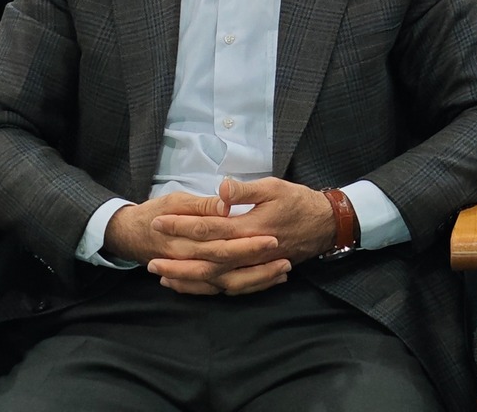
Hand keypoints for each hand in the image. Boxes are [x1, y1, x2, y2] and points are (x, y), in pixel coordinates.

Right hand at [105, 189, 287, 296]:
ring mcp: (192, 274)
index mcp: (184, 238)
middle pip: (227, 266)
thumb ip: (202, 204)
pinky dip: (243, 289)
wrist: (129, 234)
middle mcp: (189, 260)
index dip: (246, 242)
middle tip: (285, 257)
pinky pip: (220, 291)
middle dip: (257, 265)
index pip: (220, 242)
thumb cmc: (156, 212)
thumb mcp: (175, 199)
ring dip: (256, 280)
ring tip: (283, 271)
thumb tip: (225, 203)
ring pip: (226, 284)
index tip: (271, 237)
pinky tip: (266, 282)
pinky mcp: (196, 281)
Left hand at [146, 178, 339, 295]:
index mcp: (251, 228)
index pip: (209, 229)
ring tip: (162, 276)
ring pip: (215, 281)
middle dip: (177, 260)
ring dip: (188, 279)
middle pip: (207, 261)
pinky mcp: (257, 274)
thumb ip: (246, 190)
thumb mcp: (275, 187)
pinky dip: (206, 289)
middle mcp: (250, 253)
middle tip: (150, 258)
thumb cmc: (299, 202)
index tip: (159, 221)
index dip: (182, 226)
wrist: (326, 225)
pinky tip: (189, 285)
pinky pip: (228, 288)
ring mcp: (254, 267)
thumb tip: (222, 188)